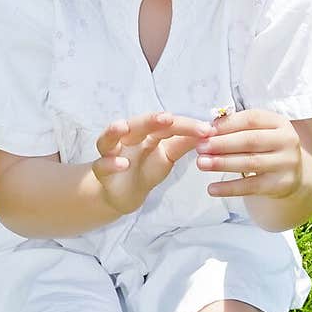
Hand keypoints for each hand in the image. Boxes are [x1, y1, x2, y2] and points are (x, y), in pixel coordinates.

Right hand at [93, 111, 214, 215]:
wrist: (126, 194)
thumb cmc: (147, 168)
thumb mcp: (168, 156)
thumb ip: (183, 143)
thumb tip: (209, 131)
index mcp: (147, 132)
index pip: (167, 124)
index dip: (185, 125)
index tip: (207, 130)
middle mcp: (128, 137)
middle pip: (138, 124)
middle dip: (150, 120)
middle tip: (167, 117)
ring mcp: (112, 152)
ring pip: (109, 138)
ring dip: (114, 131)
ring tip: (123, 127)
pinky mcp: (102, 171)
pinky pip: (102, 165)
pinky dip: (111, 163)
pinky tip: (122, 163)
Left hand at [196, 108, 303, 198]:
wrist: (292, 175)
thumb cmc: (267, 149)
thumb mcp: (260, 132)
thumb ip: (238, 128)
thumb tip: (208, 129)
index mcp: (279, 122)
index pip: (252, 119)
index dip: (227, 124)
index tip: (205, 130)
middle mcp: (287, 141)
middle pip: (250, 140)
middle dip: (222, 144)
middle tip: (200, 147)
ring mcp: (286, 163)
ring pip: (250, 162)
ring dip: (222, 163)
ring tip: (202, 164)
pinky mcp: (280, 184)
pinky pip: (251, 186)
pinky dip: (229, 188)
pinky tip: (212, 188)